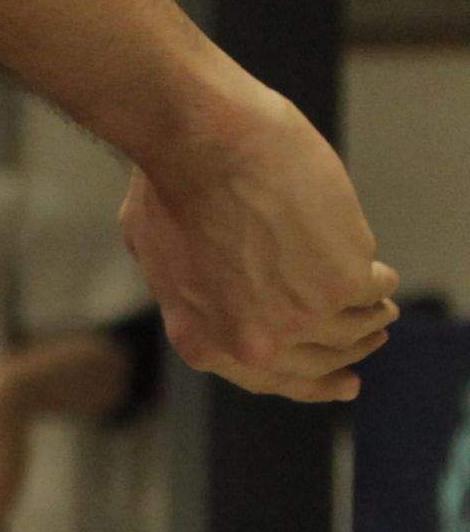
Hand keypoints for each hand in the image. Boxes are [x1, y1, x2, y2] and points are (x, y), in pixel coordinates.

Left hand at [121, 86, 400, 401]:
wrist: (203, 146)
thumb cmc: (168, 184)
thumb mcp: (156, 257)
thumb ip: (193, 290)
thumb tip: (219, 294)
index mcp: (204, 343)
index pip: (273, 381)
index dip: (316, 385)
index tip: (347, 383)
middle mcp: (254, 342)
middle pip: (324, 357)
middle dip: (351, 346)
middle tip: (372, 331)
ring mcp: (302, 317)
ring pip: (358, 323)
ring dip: (369, 308)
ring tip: (374, 288)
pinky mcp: (345, 281)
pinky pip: (376, 283)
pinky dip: (376, 269)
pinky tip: (364, 251)